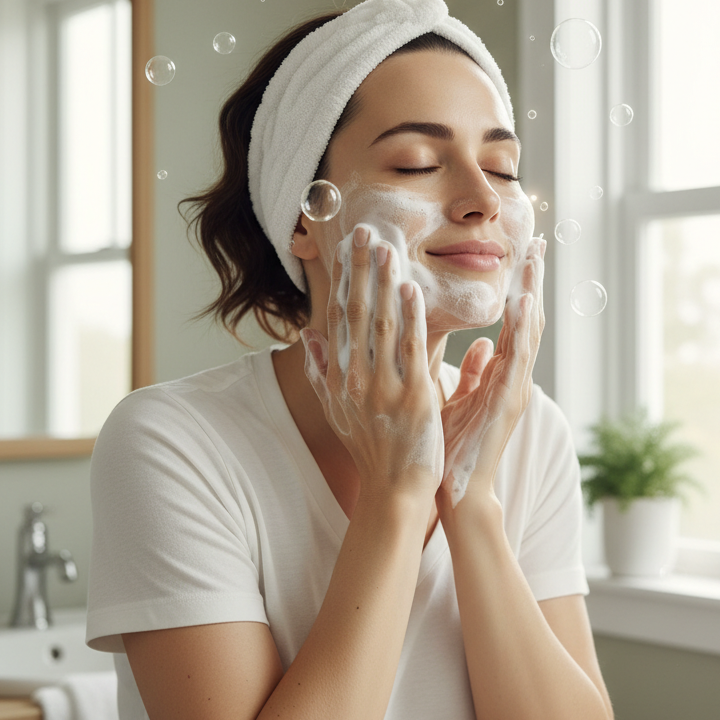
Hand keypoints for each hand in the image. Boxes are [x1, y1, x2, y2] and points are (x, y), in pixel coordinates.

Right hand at [302, 225, 443, 496]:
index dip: (343, 280)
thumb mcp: (336, 409)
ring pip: (381, 325)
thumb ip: (321, 370)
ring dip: (383, 283)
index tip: (347, 246)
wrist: (394, 490)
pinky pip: (410, 351)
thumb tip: (307, 334)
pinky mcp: (412, 398)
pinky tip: (411, 290)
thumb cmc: (370, 449)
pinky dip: (410, 319)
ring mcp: (383, 387)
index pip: (340, 318)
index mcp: (341, 377)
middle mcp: (356, 378)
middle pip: (356, 314)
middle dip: (361, 269)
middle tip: (365, 229)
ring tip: (387, 247)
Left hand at [438, 235, 546, 507]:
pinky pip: (518, 358)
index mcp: (502, 375)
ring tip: (534, 258)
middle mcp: (514, 378)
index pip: (513, 322)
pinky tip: (524, 301)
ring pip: (528, 331)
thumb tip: (482, 344)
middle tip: (536, 241)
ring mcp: (515, 389)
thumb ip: (475, 372)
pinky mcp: (508, 402)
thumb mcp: (462, 400)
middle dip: (532, 280)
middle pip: (527, 319)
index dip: (518, 287)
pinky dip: (522, 328)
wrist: (457, 491)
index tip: (521, 253)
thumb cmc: (455, 448)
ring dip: (532, 293)